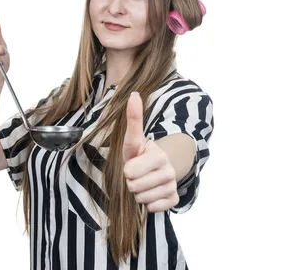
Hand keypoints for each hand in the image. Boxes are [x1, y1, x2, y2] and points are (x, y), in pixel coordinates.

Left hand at [122, 92, 178, 212]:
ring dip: (139, 193)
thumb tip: (134, 94)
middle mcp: (169, 170)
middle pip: (134, 187)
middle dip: (131, 183)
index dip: (127, 169)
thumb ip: (134, 119)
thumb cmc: (140, 154)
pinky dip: (149, 203)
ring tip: (144, 182)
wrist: (157, 168)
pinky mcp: (174, 199)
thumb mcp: (134, 139)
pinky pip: (153, 208)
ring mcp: (173, 185)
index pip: (130, 171)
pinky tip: (152, 193)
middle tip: (137, 174)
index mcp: (159, 155)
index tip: (133, 163)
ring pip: (142, 199)